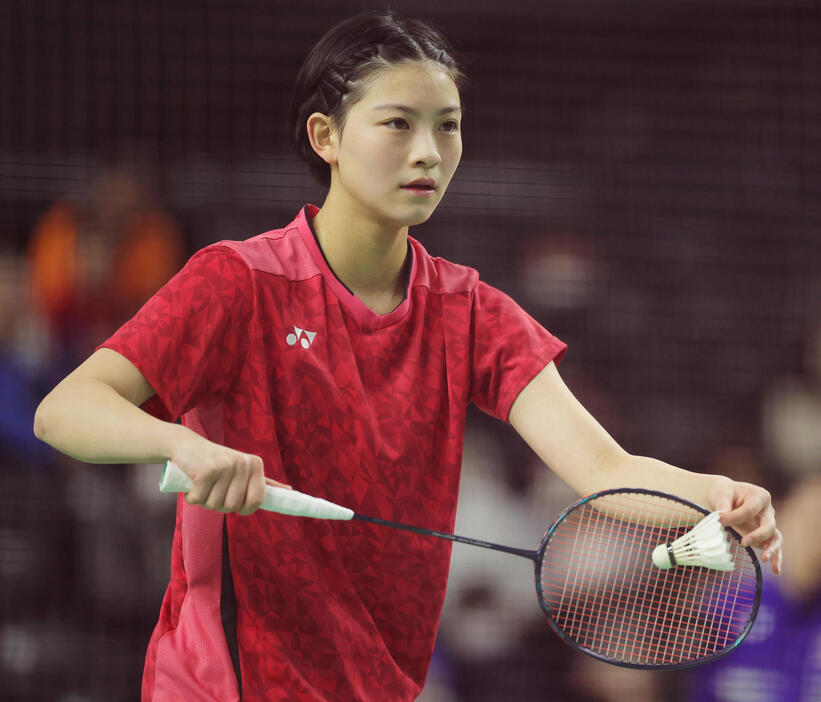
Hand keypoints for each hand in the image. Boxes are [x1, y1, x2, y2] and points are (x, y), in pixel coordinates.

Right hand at [171, 431, 289, 514]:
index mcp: (256, 464)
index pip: (257, 501)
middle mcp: (244, 463)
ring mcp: (226, 465)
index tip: (233, 501)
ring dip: (204, 500)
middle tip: (213, 488)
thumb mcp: (243, 469)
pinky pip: (198, 499)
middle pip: (233, 506)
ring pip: (215, 504)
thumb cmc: (216, 461)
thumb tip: (289, 492)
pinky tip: (192, 482)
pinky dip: (191, 497)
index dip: (243, 508)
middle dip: (219, 504)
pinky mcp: (206, 470)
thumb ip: (264, 482)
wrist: (186, 444)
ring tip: (203, 483)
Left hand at [708, 479, 782, 574]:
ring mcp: (768, 524)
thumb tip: (721, 517)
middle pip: (768, 525)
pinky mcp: (765, 536)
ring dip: (771, 549)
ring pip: (775, 537)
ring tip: (765, 559)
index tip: (719, 520)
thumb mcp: (721, 494)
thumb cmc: (724, 494)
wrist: (726, 498)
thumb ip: (722, 505)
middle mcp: (767, 511)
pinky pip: (773, 547)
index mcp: (759, 496)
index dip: (735, 516)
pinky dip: (776, 558)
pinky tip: (775, 570)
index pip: (750, 510)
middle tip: (743, 543)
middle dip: (757, 535)